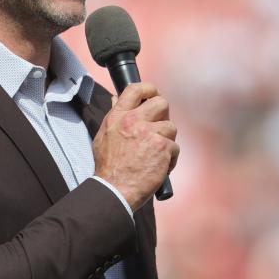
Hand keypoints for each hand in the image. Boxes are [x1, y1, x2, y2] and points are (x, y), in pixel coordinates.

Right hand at [93, 82, 178, 210]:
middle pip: (161, 103)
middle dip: (163, 115)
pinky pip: (175, 147)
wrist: (114, 189)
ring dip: (166, 141)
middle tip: (158, 129)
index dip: (149, 89)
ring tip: (155, 155)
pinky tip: (159, 167)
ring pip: (171, 127)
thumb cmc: (108, 167)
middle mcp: (134, 121)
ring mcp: (150, 133)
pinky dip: (170, 159)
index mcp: (118, 116)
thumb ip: (114, 116)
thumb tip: (117, 98)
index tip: (152, 95)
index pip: (135, 89)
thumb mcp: (104, 135)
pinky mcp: (163, 147)